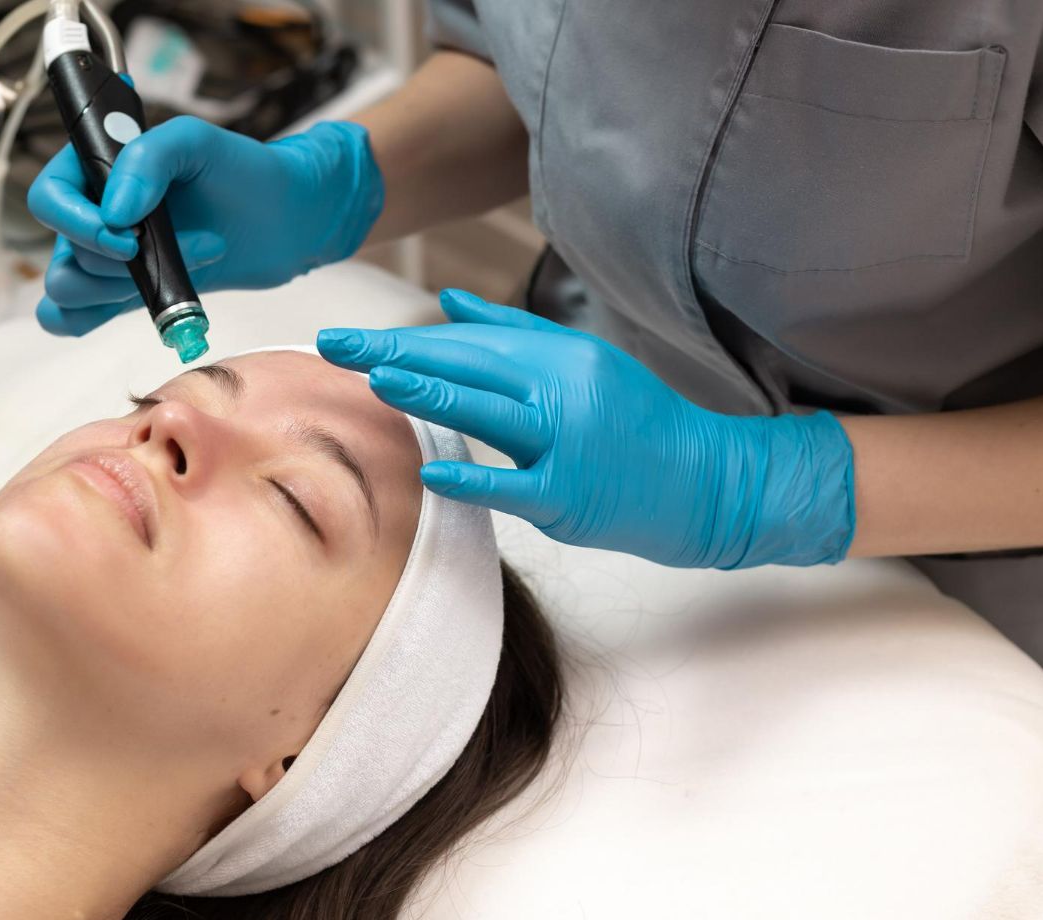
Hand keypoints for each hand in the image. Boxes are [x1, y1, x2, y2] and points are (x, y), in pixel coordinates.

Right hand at [27, 117, 383, 335]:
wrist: (284, 219)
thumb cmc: (242, 171)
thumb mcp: (197, 144)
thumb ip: (148, 160)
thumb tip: (113, 213)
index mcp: (95, 165)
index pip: (49, 198)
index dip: (78, 224)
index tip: (129, 235)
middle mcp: (90, 210)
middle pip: (65, 253)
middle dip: (128, 262)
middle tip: (199, 243)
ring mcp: (105, 254)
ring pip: (70, 290)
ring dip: (127, 290)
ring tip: (195, 263)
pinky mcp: (123, 290)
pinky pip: (72, 317)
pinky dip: (88, 321)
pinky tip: (138, 306)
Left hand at [317, 289, 854, 568]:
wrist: (708, 481)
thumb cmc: (639, 425)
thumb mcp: (583, 364)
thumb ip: (515, 333)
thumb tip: (450, 304)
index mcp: (560, 356)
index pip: (468, 342)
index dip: (404, 338)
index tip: (348, 338)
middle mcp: (563, 389)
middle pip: (469, 365)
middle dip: (396, 353)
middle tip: (334, 346)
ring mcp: (570, 440)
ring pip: (491, 410)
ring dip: (431, 392)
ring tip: (374, 378)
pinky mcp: (575, 493)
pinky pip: (517, 483)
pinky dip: (475, 476)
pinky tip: (431, 470)